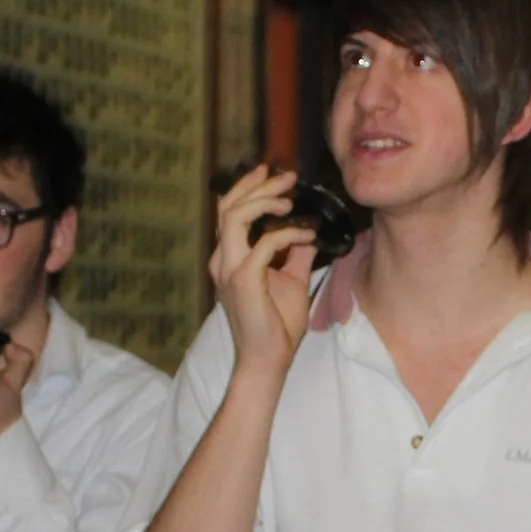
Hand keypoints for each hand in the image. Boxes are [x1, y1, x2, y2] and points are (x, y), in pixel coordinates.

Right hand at [211, 165, 316, 375]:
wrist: (267, 359)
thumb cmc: (276, 325)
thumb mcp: (291, 281)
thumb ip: (295, 255)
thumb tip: (307, 233)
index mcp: (230, 257)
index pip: (230, 211)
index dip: (248, 187)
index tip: (272, 172)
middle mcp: (223, 259)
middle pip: (228, 206)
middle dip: (256, 184)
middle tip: (287, 175)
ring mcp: (229, 269)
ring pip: (234, 217)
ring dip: (263, 201)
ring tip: (289, 198)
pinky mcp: (242, 281)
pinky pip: (264, 244)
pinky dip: (287, 234)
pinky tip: (306, 235)